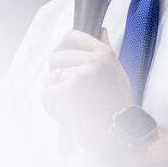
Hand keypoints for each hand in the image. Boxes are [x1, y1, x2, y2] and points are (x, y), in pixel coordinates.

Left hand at [41, 28, 132, 149]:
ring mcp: (78, 76)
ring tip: (77, 106)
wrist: (121, 137)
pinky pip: (46, 95)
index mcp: (104, 54)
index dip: (63, 50)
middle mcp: (92, 61)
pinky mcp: (65, 92)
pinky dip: (53, 109)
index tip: (67, 64)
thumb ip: (106, 51)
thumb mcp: (117, 73)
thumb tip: (101, 30)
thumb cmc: (118, 107)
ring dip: (57, 94)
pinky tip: (71, 115)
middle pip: (54, 57)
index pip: (70, 36)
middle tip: (75, 94)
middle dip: (58, 75)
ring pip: (49, 79)